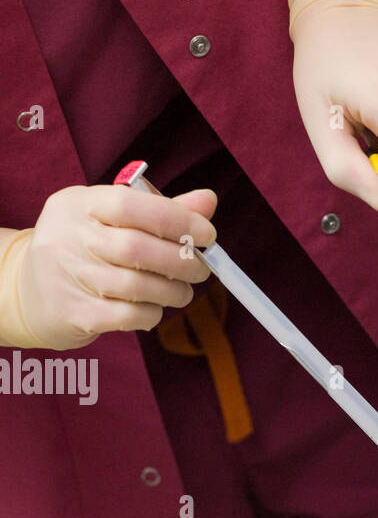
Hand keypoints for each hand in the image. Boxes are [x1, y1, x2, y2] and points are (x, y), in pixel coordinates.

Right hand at [15, 184, 216, 350]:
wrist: (30, 290)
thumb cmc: (85, 248)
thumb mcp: (112, 218)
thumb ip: (159, 210)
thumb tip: (207, 202)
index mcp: (78, 203)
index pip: (130, 204)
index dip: (177, 218)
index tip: (208, 233)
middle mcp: (67, 236)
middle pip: (136, 248)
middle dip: (181, 260)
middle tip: (199, 269)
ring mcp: (67, 276)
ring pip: (136, 285)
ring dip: (172, 291)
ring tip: (181, 292)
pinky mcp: (74, 312)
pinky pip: (128, 315)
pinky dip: (152, 313)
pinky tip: (155, 308)